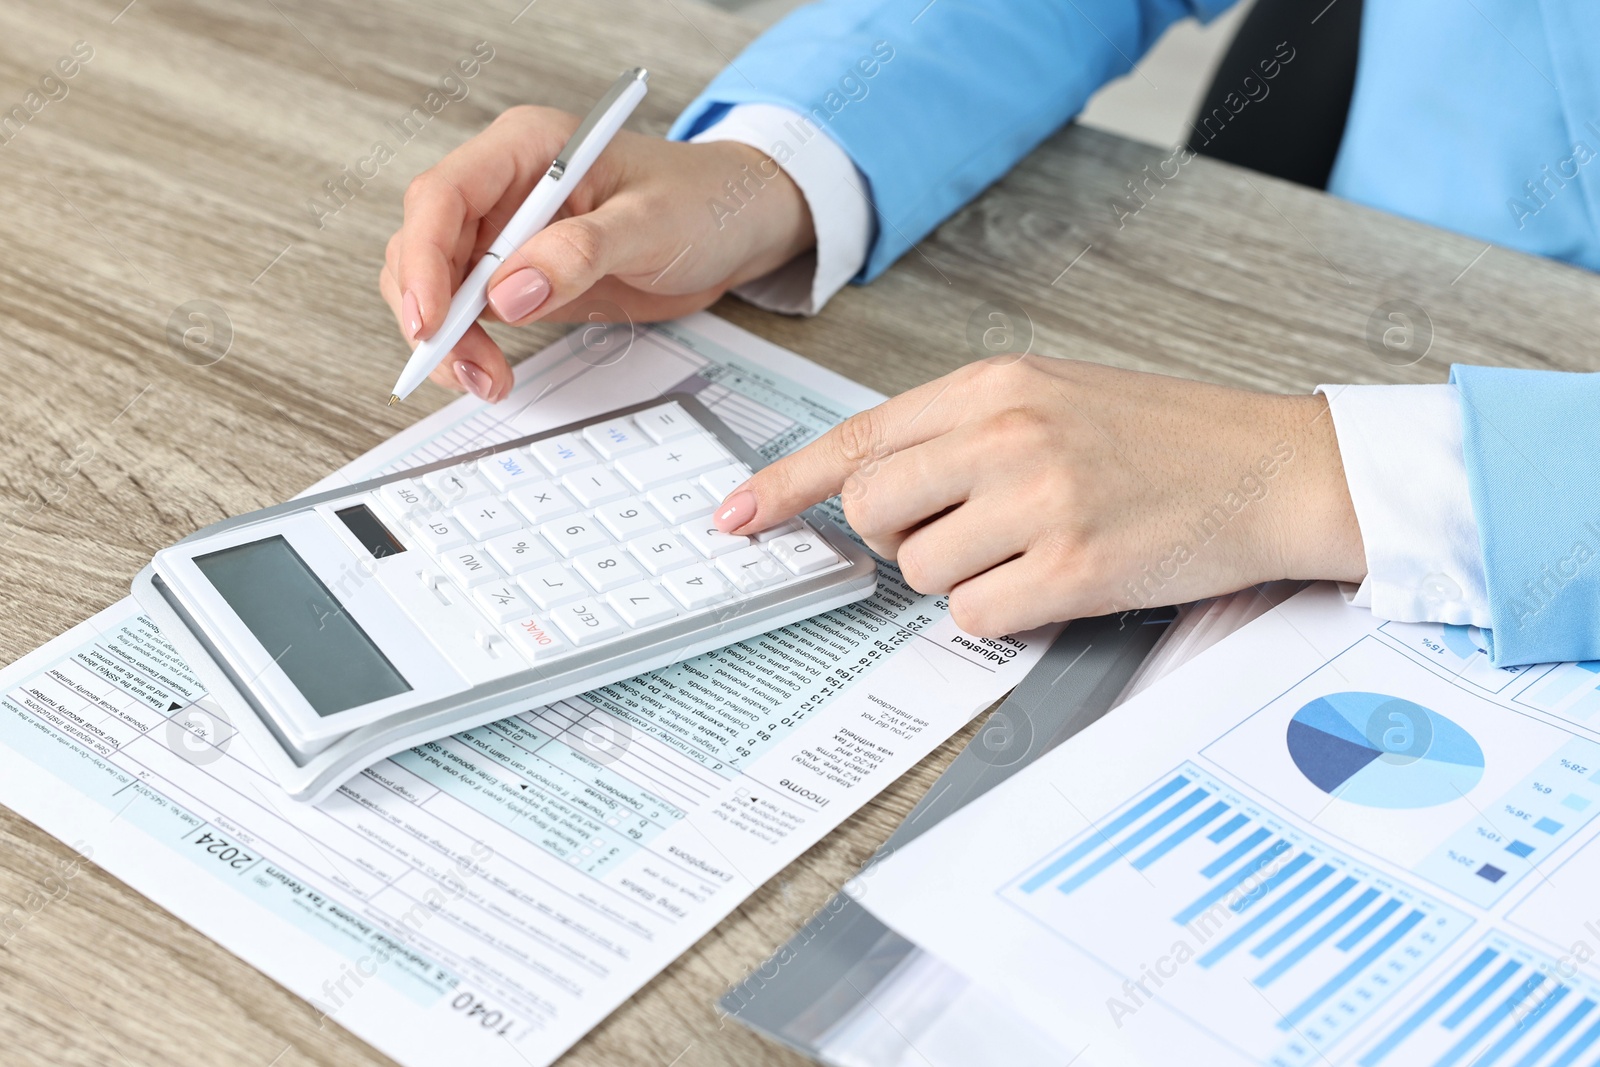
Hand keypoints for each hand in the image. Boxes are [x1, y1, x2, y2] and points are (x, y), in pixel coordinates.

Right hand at [380, 106, 814, 400]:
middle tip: (468, 368)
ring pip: (436, 282)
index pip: (443, 196)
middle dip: (433, 311)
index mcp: (528, 148)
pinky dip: (468, 344)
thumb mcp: (652, 224)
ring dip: (447, 336)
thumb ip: (582, 252)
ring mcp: (508, 232)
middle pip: (425, 244)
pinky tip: (489, 372)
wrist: (738, 225)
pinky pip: (470, 309)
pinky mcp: (521, 275)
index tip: (433, 320)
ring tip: (487, 380)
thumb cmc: (704, 202)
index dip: (423, 258)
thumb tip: (511, 292)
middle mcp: (505, 186)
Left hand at [713, 356, 1366, 634]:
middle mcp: (1008, 433)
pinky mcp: (1073, 569)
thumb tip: (873, 484)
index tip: (737, 517)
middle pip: (873, 509)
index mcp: (994, 384)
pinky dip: (1002, 612)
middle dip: (894, 537)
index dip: (785, 484)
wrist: (1275, 467)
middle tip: (953, 534)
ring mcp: (1040, 501)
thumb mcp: (1053, 395)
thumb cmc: (1166, 436)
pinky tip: (1054, 580)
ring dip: (959, 578)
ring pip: (920, 571)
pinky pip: (977, 616)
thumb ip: (961, 428)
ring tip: (1029, 549)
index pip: (858, 437)